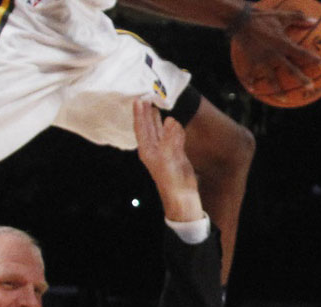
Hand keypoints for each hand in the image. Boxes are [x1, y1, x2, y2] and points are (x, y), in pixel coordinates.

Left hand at [132, 99, 201, 221]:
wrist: (182, 197)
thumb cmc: (172, 180)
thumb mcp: (169, 158)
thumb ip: (170, 138)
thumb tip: (171, 120)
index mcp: (148, 150)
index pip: (141, 127)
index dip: (139, 113)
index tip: (138, 99)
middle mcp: (154, 149)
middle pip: (148, 126)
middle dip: (147, 112)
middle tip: (147, 96)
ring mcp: (164, 152)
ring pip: (159, 131)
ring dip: (158, 118)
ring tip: (157, 104)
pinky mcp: (175, 154)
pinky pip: (172, 137)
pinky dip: (172, 128)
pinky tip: (172, 121)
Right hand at [232, 6, 320, 89]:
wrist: (241, 21)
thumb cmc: (262, 17)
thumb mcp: (282, 15)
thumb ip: (298, 18)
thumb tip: (313, 21)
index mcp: (283, 44)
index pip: (301, 53)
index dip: (312, 59)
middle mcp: (274, 55)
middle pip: (290, 70)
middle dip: (301, 79)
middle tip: (310, 87)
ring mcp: (262, 60)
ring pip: (272, 79)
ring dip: (278, 90)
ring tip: (284, 99)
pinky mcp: (251, 62)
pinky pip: (251, 75)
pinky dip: (251, 82)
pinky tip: (253, 89)